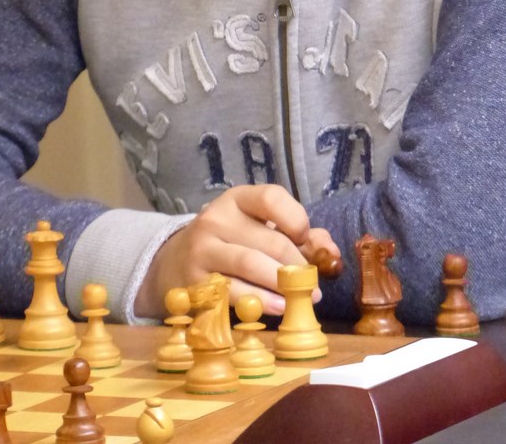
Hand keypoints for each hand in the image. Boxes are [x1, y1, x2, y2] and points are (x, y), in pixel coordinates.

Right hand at [134, 184, 339, 318]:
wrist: (175, 263)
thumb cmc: (231, 243)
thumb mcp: (257, 228)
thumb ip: (298, 235)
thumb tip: (330, 253)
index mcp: (236, 199)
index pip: (271, 197)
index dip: (297, 219)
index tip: (305, 239)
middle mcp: (216, 219)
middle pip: (271, 240)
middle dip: (298, 265)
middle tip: (312, 284)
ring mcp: (202, 250)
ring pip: (252, 265)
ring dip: (284, 285)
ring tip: (303, 298)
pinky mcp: (196, 282)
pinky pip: (235, 292)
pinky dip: (263, 302)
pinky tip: (280, 308)